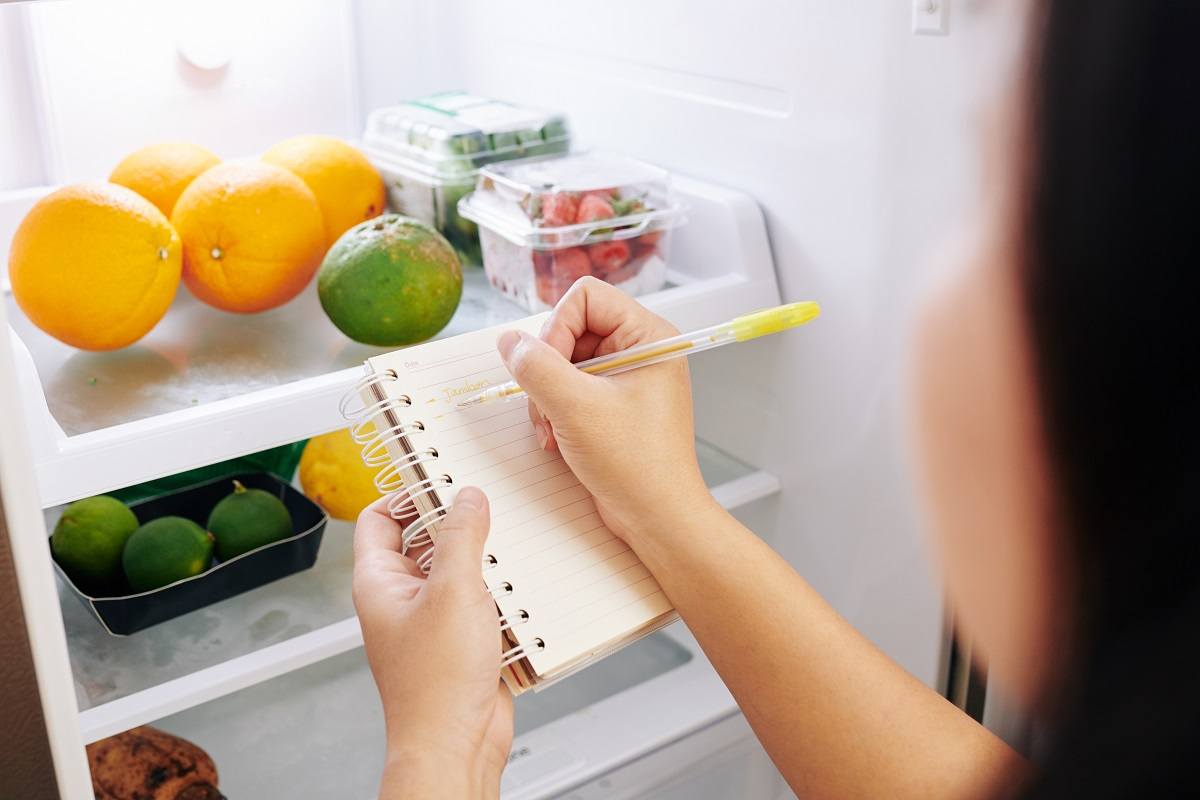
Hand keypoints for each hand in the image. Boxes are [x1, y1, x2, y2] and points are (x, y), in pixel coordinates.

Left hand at [353, 487, 511, 799]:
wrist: (456, 745)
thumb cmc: (434, 686)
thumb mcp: (453, 591)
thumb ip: (462, 536)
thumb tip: (468, 498)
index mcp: (379, 582)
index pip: (381, 518)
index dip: (406, 493)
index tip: (439, 472)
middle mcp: (402, 598)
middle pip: (426, 540)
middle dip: (456, 523)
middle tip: (484, 503)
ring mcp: (433, 619)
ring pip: (458, 570)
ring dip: (484, 559)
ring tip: (507, 546)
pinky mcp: (463, 639)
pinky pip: (481, 600)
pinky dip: (500, 592)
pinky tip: (521, 586)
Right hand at [496, 277, 714, 548]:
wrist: (657, 518)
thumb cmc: (638, 465)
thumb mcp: (576, 408)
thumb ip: (536, 366)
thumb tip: (509, 342)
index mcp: (648, 336)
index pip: (585, 297)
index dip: (557, 327)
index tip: (549, 367)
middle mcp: (638, 351)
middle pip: (569, 329)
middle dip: (547, 370)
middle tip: (547, 406)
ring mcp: (624, 380)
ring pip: (562, 362)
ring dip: (545, 396)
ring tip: (552, 430)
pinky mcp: (610, 406)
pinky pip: (567, 390)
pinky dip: (553, 412)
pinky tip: (557, 440)